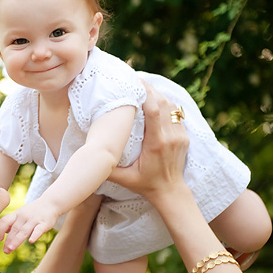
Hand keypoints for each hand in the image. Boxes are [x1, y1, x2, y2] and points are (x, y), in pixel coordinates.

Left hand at [0, 200, 59, 253]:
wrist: (51, 202)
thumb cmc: (34, 210)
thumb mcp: (21, 213)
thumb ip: (13, 222)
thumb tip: (5, 232)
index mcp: (17, 214)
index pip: (4, 221)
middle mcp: (24, 216)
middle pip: (14, 229)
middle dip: (8, 240)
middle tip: (5, 251)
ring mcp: (34, 220)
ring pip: (24, 231)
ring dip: (16, 240)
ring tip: (10, 249)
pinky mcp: (44, 223)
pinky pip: (39, 230)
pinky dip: (35, 235)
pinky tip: (31, 241)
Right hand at [107, 83, 188, 200]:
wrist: (170, 192)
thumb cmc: (145, 184)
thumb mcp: (124, 179)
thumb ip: (107, 168)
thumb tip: (88, 156)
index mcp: (156, 144)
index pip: (154, 111)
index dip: (146, 94)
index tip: (135, 83)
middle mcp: (171, 137)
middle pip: (163, 103)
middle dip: (150, 89)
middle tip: (135, 80)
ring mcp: (180, 136)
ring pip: (171, 106)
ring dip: (158, 95)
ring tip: (143, 88)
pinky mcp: (184, 136)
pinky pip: (176, 114)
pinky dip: (166, 104)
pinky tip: (154, 100)